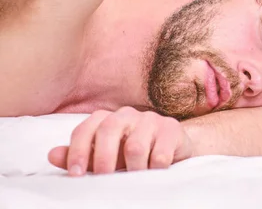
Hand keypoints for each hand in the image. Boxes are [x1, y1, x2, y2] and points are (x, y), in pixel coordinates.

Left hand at [48, 107, 193, 175]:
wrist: (174, 151)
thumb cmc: (135, 155)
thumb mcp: (107, 158)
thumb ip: (82, 156)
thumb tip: (52, 155)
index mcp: (108, 119)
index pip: (86, 129)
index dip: (77, 151)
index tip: (75, 175)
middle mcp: (128, 114)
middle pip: (109, 130)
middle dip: (103, 160)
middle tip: (104, 180)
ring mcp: (151, 120)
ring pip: (135, 146)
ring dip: (132, 170)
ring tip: (135, 180)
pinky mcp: (172, 129)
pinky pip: (159, 154)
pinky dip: (154, 170)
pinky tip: (154, 174)